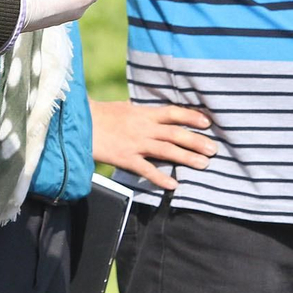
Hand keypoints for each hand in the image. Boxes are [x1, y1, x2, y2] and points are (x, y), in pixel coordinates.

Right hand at [91, 100, 217, 190]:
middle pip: (175, 133)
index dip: (191, 116)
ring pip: (167, 150)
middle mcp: (143, 127)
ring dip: (187, 158)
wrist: (79, 124)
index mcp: (143, 113)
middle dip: (196, 141)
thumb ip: (141, 112)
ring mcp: (135, 143)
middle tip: (214, 149)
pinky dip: (160, 177)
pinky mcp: (125, 158)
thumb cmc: (100, 115)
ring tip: (204, 165)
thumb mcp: (123, 107)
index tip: (207, 122)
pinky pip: (146, 169)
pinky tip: (174, 185)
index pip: (173, 112)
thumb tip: (154, 113)